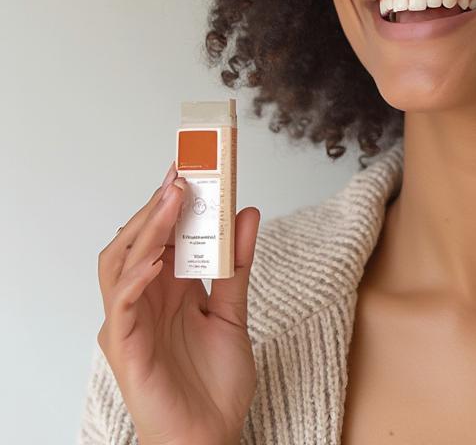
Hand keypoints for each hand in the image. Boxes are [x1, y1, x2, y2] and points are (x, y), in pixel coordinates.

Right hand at [96, 161, 260, 444]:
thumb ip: (239, 264)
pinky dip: (136, 277)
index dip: (174, 198)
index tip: (193, 163)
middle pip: (138, 240)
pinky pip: (121, 307)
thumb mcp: (235, 312)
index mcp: (168, 289)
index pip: (163, 233)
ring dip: (147, 229)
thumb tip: (248, 211)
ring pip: (122, 264)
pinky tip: (157, 257)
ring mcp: (131, 324)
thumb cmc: (212, 383)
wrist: (210, 438)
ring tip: (173, 200)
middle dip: (158, 204)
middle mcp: (144, 301)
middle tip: (183, 172)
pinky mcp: (126, 350)